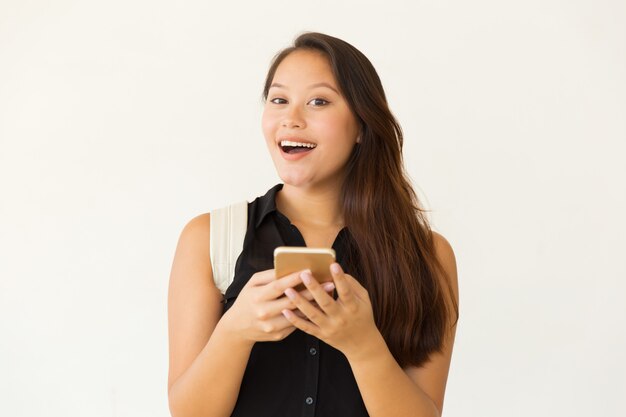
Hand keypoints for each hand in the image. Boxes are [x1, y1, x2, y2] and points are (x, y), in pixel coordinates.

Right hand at [220, 269, 335, 345]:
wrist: (237, 328)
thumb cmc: (247, 300)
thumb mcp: (252, 284)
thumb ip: (269, 275)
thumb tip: (287, 267)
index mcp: (257, 297)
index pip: (278, 286)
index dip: (294, 278)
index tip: (310, 270)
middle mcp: (264, 312)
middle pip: (291, 301)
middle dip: (311, 291)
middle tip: (328, 284)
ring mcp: (271, 326)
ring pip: (297, 314)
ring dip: (314, 304)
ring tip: (328, 295)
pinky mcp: (278, 335)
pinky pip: (296, 324)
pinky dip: (307, 315)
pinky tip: (318, 306)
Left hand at [280, 263, 380, 357]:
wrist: (362, 345)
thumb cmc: (362, 316)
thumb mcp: (364, 299)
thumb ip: (352, 285)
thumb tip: (338, 272)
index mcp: (353, 308)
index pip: (346, 291)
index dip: (340, 278)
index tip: (333, 264)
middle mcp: (340, 318)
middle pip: (325, 302)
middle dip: (314, 288)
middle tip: (304, 274)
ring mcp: (330, 328)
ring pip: (312, 314)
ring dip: (299, 302)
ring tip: (288, 290)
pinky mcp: (321, 335)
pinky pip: (306, 327)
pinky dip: (295, 320)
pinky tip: (285, 311)